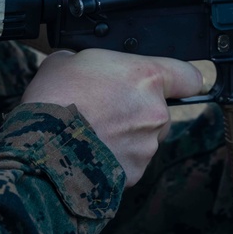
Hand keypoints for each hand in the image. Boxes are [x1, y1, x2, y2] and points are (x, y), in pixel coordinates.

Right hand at [20, 49, 204, 185]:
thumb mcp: (65, 61)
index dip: (179, 80)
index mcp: (146, 77)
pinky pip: (129, 161)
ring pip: (144, 138)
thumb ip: (89, 62)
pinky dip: (114, 158)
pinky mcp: (135, 172)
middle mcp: (156, 112)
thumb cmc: (55, 100)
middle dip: (137, 111)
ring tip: (90, 133)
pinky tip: (89, 152)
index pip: (190, 76)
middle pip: (160, 110)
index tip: (171, 84)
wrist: (43, 148)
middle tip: (105, 109)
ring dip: (125, 136)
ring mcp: (147, 145)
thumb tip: (81, 66)